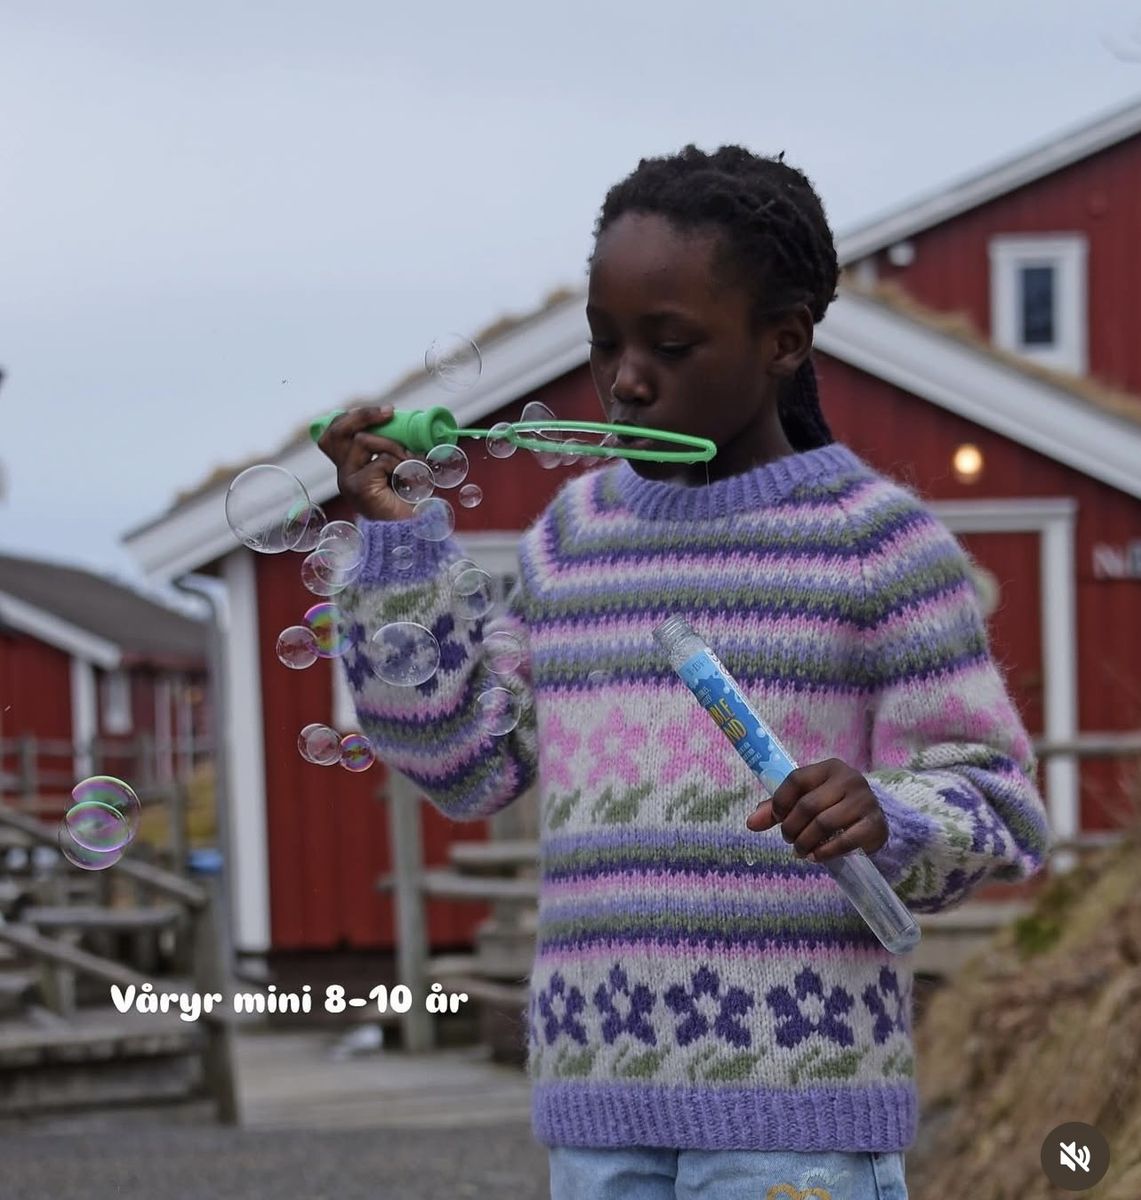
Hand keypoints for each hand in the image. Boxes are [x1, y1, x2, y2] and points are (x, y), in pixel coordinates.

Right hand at [315, 405, 417, 521]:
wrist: (412, 533)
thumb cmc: (410, 503)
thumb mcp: (402, 469)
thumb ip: (396, 450)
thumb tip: (407, 426)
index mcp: (351, 467)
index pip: (336, 434)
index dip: (354, 417)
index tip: (386, 412)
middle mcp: (344, 473)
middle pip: (335, 432)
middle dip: (361, 415)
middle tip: (389, 412)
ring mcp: (348, 481)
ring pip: (361, 441)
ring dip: (392, 445)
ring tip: (410, 461)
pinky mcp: (359, 488)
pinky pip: (379, 460)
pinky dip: (400, 464)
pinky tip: (409, 478)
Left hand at [744, 758, 888, 863]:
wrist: (872, 821)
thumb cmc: (832, 807)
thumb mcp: (806, 800)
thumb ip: (776, 808)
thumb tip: (751, 823)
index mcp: (829, 767)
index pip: (796, 780)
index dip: (780, 802)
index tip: (776, 818)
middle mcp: (849, 779)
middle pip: (808, 805)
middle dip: (791, 827)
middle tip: (789, 840)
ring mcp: (865, 801)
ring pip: (823, 823)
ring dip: (805, 842)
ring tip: (800, 851)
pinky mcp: (874, 824)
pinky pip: (844, 841)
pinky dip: (825, 852)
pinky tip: (816, 856)